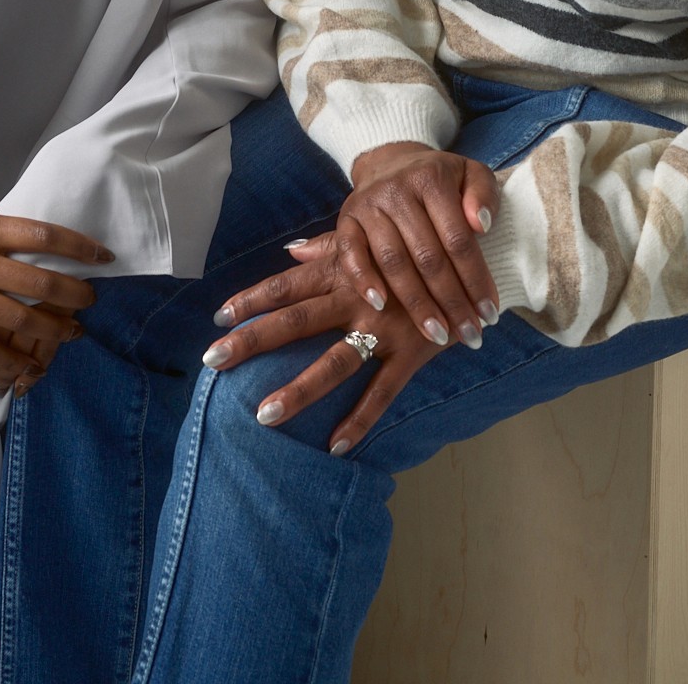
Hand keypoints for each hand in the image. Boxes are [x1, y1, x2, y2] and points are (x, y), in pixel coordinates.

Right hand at [0, 187, 111, 395]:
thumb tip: (21, 245)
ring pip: (21, 319)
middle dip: (75, 296)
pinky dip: (10, 358)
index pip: (45, 235)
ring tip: (73, 334)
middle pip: (42, 283)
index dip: (80, 247)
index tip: (102, 256)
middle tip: (92, 301)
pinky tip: (27, 365)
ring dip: (53, 330)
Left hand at [204, 235, 439, 453]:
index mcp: (344, 270)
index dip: (252, 299)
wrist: (473, 256)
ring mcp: (385, 328)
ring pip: (334, 363)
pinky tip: (335, 446)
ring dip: (298, 389)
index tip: (218, 315)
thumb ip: (330, 248)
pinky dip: (360, 420)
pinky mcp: (412, 353)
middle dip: (254, 340)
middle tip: (214, 359)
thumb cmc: (415, 247)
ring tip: (263, 414)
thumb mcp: (373, 241)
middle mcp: (358, 297)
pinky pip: (382, 392)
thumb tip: (291, 252)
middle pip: (296, 321)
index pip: (288, 284)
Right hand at [336, 142, 500, 348]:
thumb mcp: (471, 173)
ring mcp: (368, 205)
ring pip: (393, 262)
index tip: (490, 315)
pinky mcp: (346, 219)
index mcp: (431, 178)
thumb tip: (482, 225)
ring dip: (416, 304)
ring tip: (437, 334)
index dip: (476, 280)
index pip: (458, 239)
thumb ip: (484, 194)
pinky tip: (380, 307)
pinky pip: (350, 254)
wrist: (390, 162)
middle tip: (470, 335)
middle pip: (427, 257)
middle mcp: (397, 190)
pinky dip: (363, 281)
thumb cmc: (440, 178)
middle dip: (451, 302)